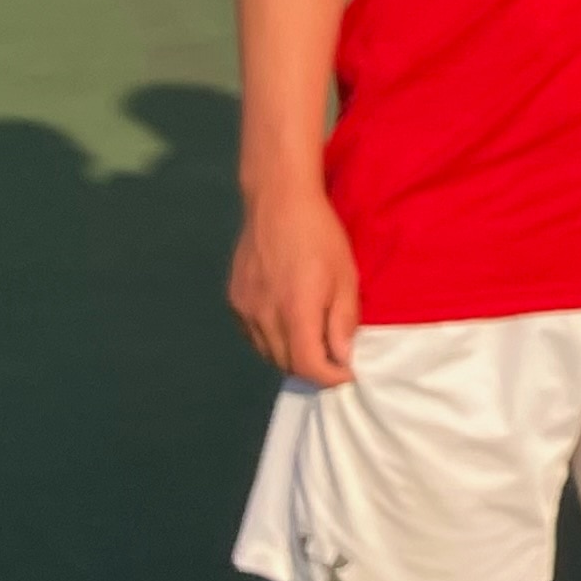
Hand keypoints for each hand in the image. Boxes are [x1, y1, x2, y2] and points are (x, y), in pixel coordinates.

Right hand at [229, 186, 359, 384]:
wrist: (278, 203)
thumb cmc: (320, 236)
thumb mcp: (345, 276)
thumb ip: (343, 320)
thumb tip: (342, 358)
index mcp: (296, 311)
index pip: (308, 365)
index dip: (330, 378)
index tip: (347, 374)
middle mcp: (264, 316)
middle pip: (286, 364)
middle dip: (313, 369)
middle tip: (334, 361)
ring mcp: (244, 309)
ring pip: (267, 353)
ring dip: (291, 357)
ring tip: (313, 344)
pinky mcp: (234, 300)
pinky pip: (252, 336)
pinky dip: (271, 341)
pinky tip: (286, 327)